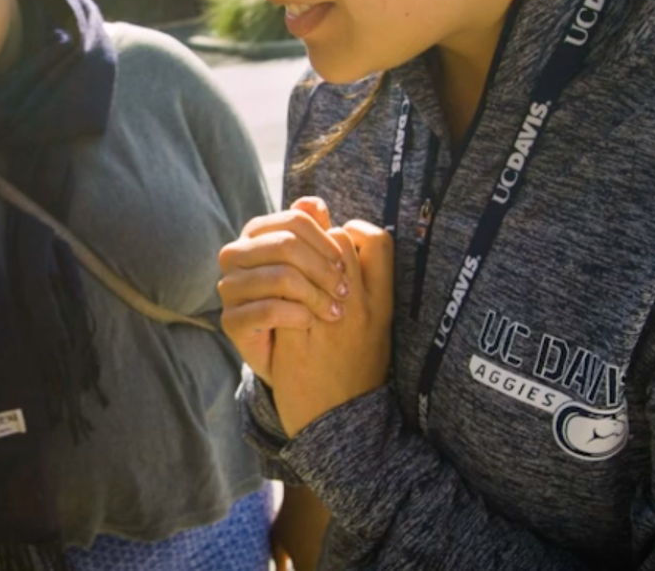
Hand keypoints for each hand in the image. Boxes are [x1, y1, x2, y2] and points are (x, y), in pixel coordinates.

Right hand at [217, 197, 350, 384]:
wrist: (295, 358)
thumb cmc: (307, 302)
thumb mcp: (316, 266)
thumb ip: (315, 233)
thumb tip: (314, 202)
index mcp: (256, 234)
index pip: (294, 221)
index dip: (324, 240)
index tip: (344, 265)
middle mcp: (235, 255)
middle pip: (285, 245)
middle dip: (322, 268)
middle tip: (344, 291)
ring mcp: (229, 288)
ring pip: (279, 277)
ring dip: (315, 295)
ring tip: (334, 311)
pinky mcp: (230, 320)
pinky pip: (268, 309)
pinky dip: (296, 315)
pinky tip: (310, 322)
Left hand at [269, 220, 394, 436]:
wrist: (339, 422)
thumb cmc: (357, 370)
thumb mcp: (376, 327)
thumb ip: (367, 285)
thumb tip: (350, 235)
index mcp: (383, 306)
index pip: (378, 242)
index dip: (356, 231)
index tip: (341, 239)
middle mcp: (360, 310)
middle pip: (339, 244)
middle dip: (319, 239)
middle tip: (306, 252)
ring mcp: (329, 324)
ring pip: (308, 264)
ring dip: (294, 260)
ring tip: (290, 270)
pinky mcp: (298, 341)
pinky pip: (284, 296)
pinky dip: (274, 289)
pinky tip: (271, 295)